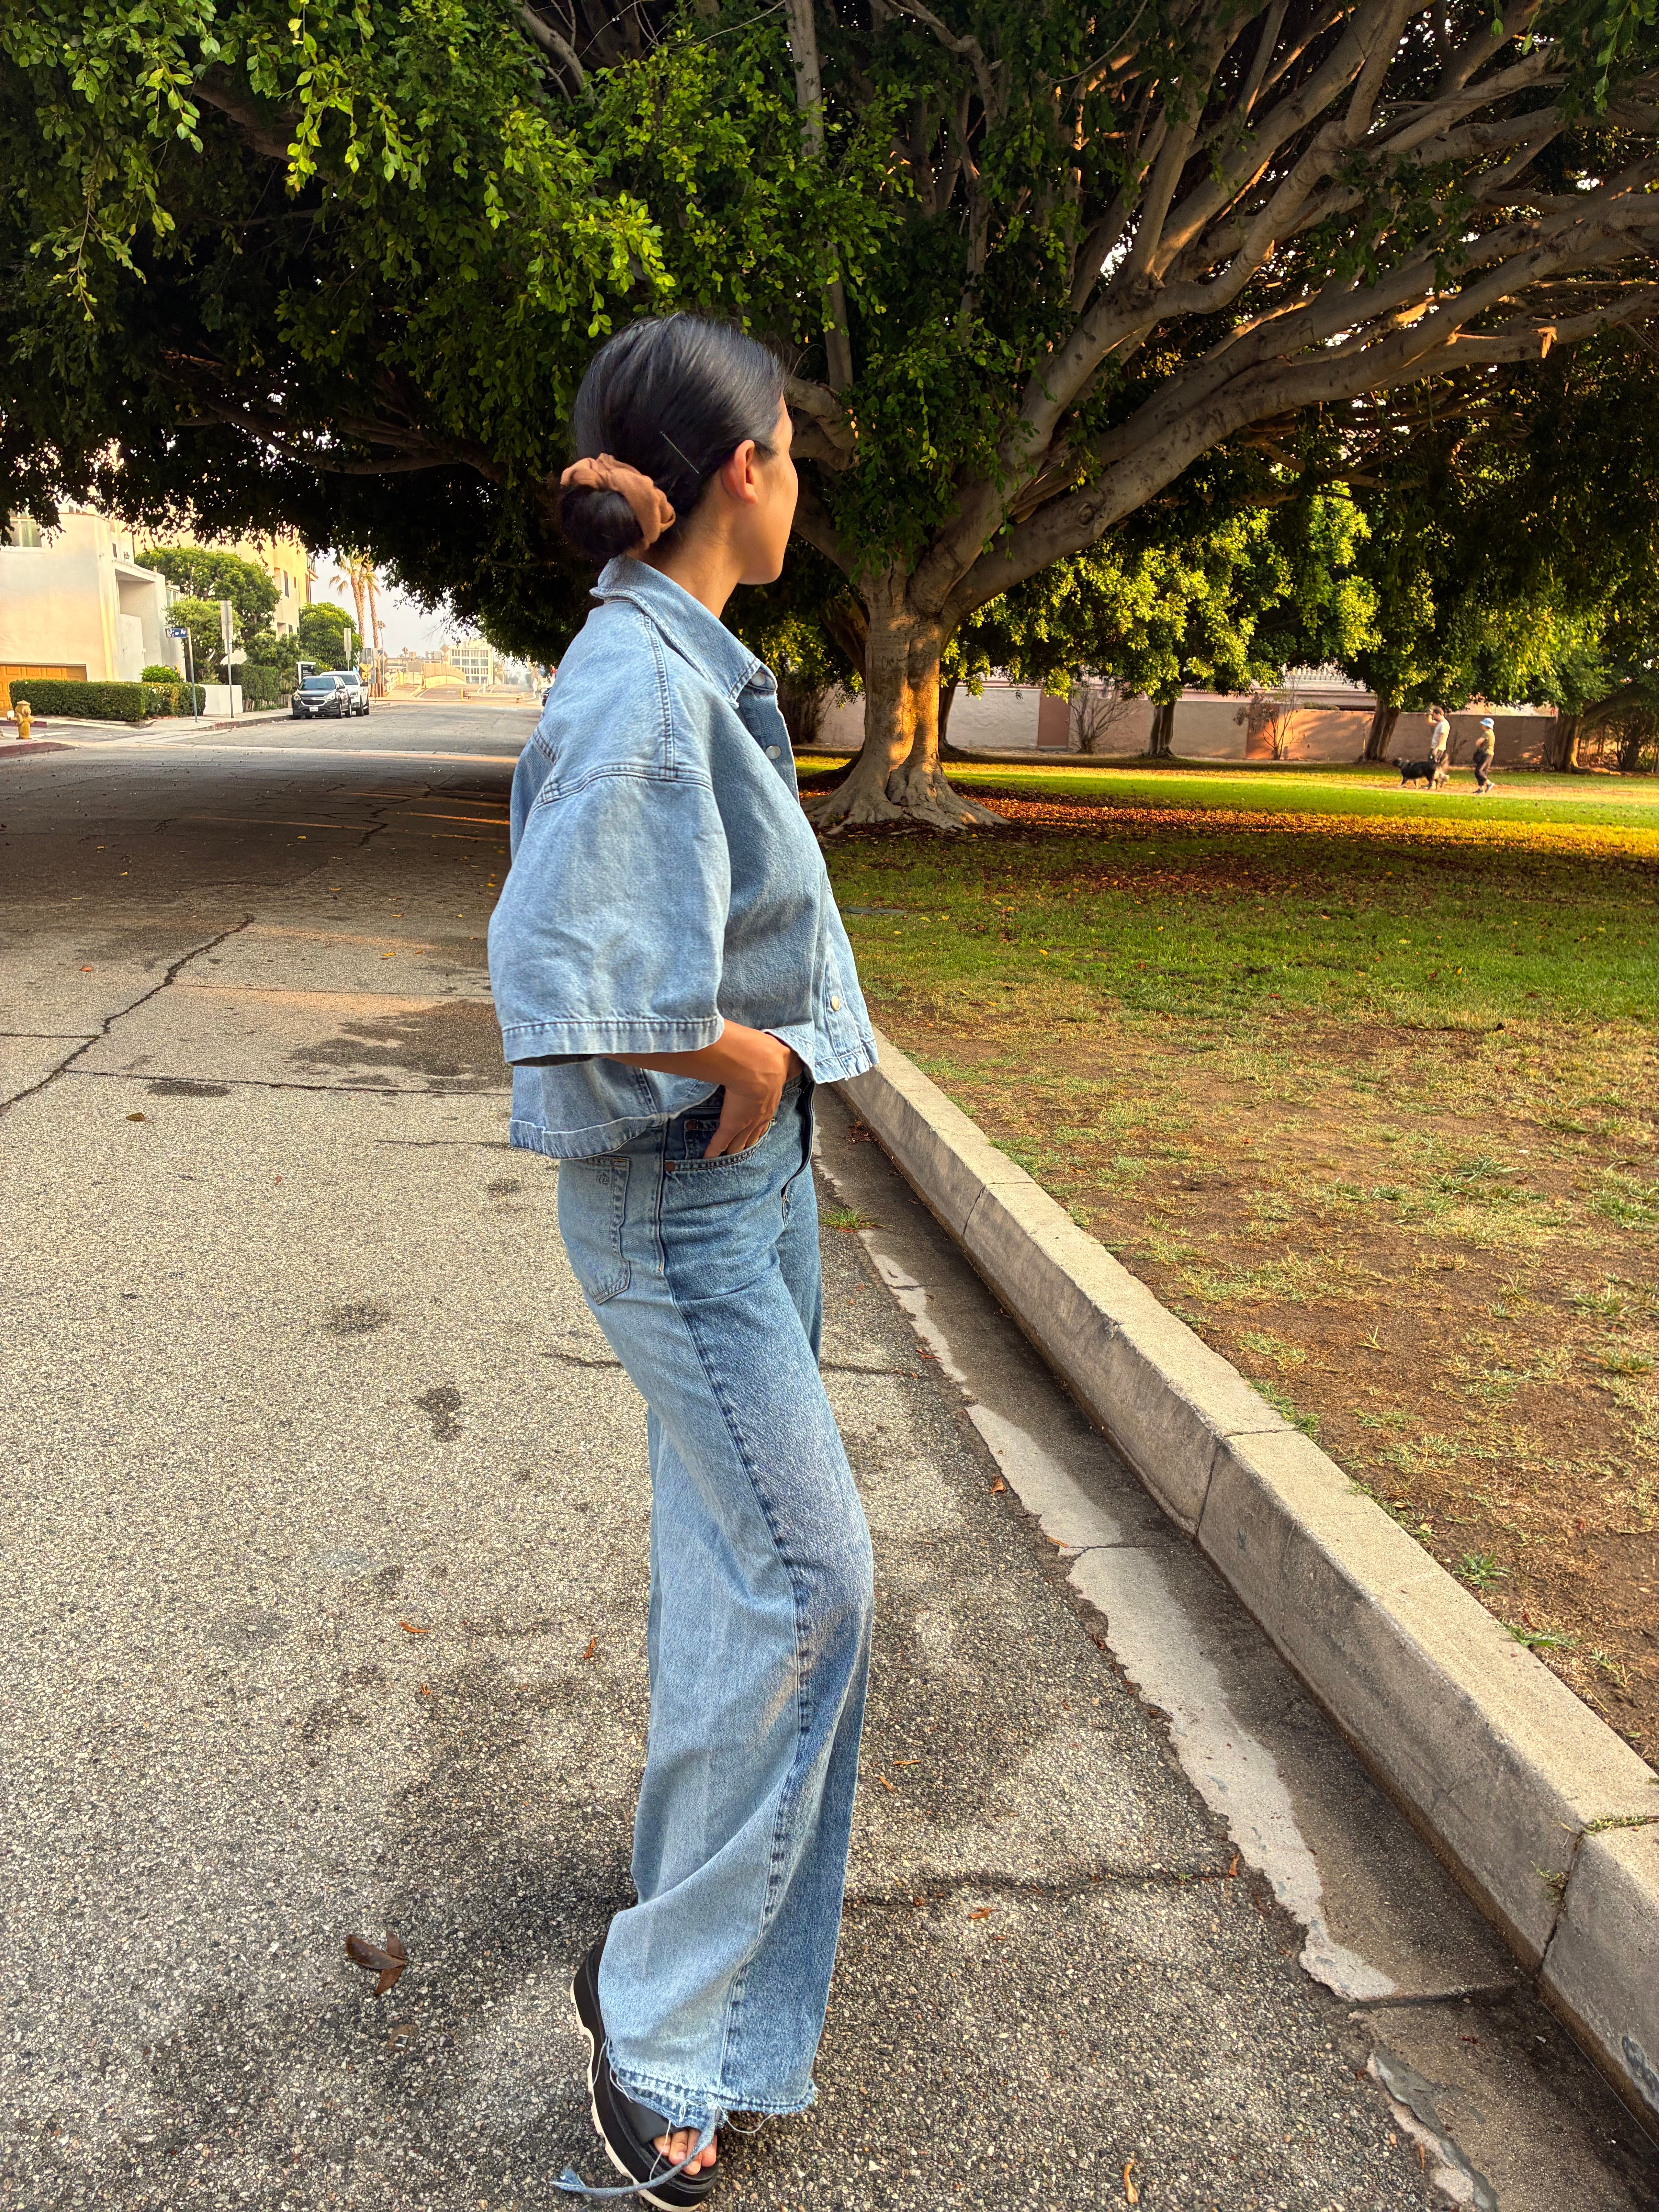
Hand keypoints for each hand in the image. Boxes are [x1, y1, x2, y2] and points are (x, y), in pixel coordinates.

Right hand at [609, 1022, 801, 1157]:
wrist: (758, 1064)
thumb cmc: (764, 1054)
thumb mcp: (772, 1054)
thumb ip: (774, 1054)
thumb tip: (781, 1047)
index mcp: (770, 1097)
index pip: (764, 1115)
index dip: (760, 1123)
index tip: (757, 1128)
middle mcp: (760, 1113)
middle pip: (754, 1133)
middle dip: (749, 1140)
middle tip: (744, 1149)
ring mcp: (746, 1121)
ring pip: (740, 1141)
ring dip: (734, 1149)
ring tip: (729, 1156)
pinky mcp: (732, 1124)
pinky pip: (721, 1141)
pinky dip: (714, 1151)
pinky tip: (708, 1158)